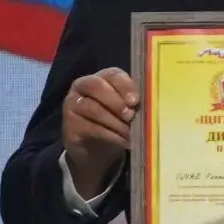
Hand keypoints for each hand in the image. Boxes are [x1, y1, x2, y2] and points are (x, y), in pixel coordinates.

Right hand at [62, 67, 138, 193]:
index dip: (125, 85)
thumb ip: (135, 103)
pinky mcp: (70, 124)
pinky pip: (91, 127)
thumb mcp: (128, 110)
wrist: (96, 149)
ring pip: (93, 108)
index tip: (136, 100)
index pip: (112, 74)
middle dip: (116, 101)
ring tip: (131, 132)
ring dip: (116, 122)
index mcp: (103, 78)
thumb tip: (153, 106)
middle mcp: (84, 86)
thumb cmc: (118, 122)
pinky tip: (125, 141)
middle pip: (96, 86)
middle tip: (131, 116)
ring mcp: (73, 104)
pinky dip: (111, 135)